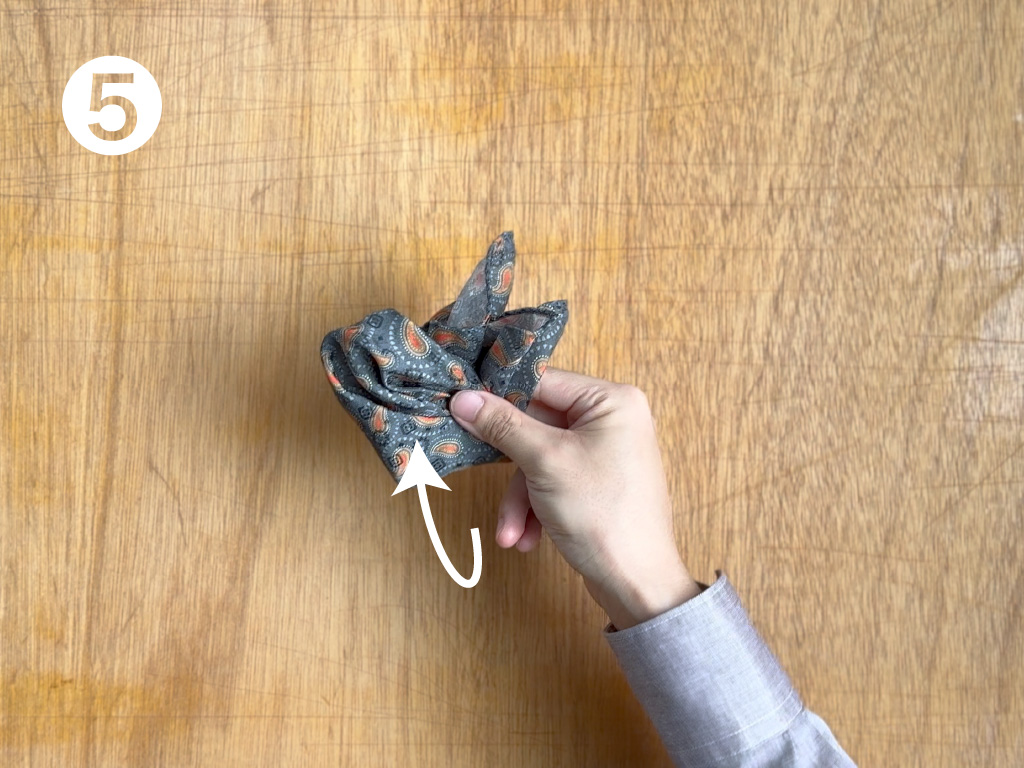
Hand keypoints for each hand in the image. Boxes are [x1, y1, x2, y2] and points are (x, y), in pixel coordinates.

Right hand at [450, 368, 702, 629]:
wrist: (636, 584)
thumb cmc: (602, 515)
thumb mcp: (544, 463)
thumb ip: (503, 425)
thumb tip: (464, 397)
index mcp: (611, 401)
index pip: (542, 382)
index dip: (500, 398)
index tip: (462, 409)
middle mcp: (612, 420)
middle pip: (537, 426)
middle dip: (511, 470)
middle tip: (483, 478)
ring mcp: (605, 453)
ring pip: (539, 460)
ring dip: (519, 499)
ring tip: (511, 534)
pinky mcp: (596, 483)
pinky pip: (553, 482)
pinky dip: (535, 509)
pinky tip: (528, 538)